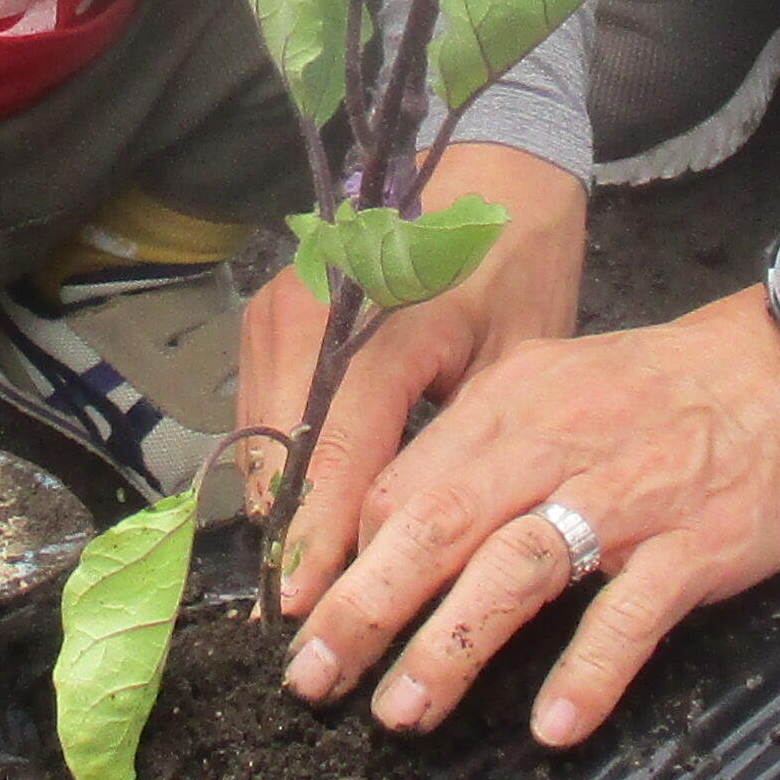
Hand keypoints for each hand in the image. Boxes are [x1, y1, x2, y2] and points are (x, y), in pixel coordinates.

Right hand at [236, 136, 584, 567]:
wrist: (493, 160)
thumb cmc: (520, 259)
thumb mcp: (517, 355)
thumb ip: (468, 442)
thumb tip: (430, 546)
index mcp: (388, 320)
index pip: (336, 444)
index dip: (318, 532)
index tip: (304, 606)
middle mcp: (316, 309)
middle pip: (280, 445)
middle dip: (288, 535)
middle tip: (297, 619)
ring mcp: (284, 304)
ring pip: (260, 429)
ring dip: (278, 503)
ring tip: (294, 583)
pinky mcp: (272, 308)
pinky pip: (262, 403)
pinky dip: (278, 461)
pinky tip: (301, 515)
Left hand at [278, 286, 779, 750]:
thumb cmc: (667, 390)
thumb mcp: (558, 389)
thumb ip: (480, 448)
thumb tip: (397, 521)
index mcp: (512, 402)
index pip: (404, 483)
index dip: (344, 557)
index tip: (301, 620)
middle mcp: (556, 442)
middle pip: (437, 525)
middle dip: (364, 607)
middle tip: (313, 677)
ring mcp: (628, 493)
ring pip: (517, 569)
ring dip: (451, 646)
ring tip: (401, 714)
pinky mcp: (697, 540)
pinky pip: (632, 612)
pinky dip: (590, 670)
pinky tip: (555, 727)